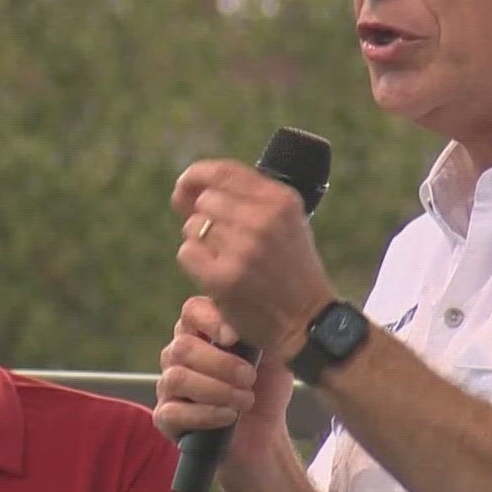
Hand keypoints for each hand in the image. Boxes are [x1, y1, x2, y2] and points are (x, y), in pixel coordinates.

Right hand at [154, 296, 296, 464]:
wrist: (265, 432)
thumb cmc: (265, 388)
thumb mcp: (273, 355)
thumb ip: (262, 331)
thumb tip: (259, 317)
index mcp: (202, 331)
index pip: (192, 311)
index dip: (210, 320)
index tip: (234, 338)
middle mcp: (179, 355)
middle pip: (183, 347)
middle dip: (221, 364)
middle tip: (249, 378)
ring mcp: (169, 386)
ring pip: (177, 378)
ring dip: (217, 390)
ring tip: (245, 400)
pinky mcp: (165, 417)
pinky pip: (173, 412)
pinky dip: (206, 414)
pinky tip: (229, 416)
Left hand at [173, 159, 335, 364]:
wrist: (306, 320)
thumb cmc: (289, 268)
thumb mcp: (284, 221)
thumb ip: (244, 198)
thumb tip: (185, 189)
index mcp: (280, 200)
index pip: (223, 172)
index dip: (196, 175)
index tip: (186, 186)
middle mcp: (263, 219)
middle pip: (204, 201)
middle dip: (204, 218)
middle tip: (220, 241)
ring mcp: (243, 249)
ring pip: (193, 227)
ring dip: (200, 242)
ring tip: (226, 259)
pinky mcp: (224, 277)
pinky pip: (187, 253)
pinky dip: (195, 264)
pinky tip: (216, 274)